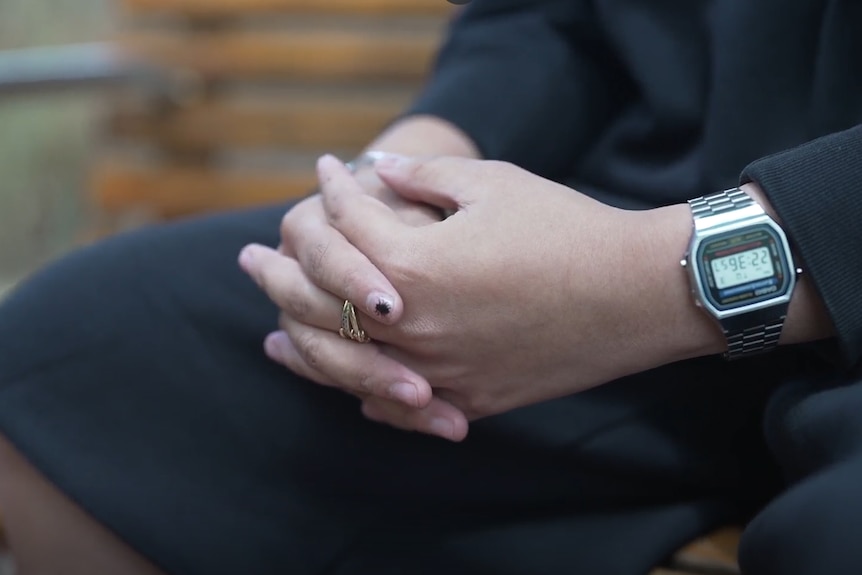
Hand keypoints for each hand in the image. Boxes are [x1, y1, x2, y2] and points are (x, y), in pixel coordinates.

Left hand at [277, 155, 697, 428]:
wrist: (634, 295)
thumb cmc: (565, 230)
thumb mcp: (491, 185)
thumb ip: (421, 174)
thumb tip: (376, 167)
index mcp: (412, 266)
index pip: (346, 226)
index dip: (333, 190)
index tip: (328, 171)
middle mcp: (411, 328)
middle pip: (319, 301)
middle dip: (280, 270)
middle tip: (250, 257)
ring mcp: (435, 371)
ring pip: (341, 364)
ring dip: (298, 341)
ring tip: (269, 329)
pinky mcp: (465, 397)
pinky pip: (391, 404)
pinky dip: (355, 388)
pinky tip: (337, 379)